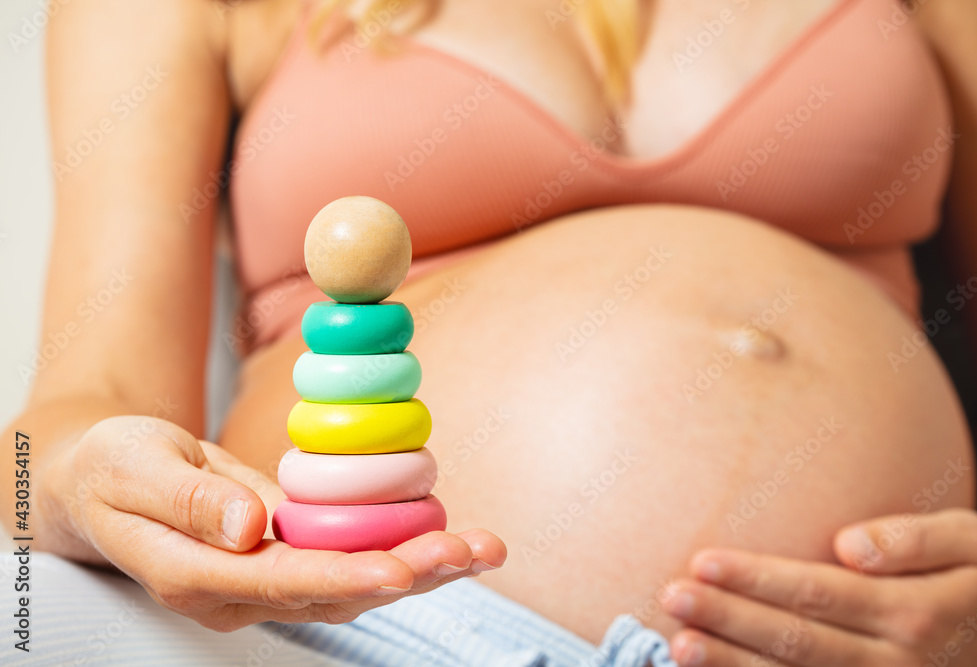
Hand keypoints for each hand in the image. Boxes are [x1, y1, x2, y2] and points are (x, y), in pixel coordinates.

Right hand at [43, 416, 506, 630]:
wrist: (105, 482)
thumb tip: (248, 529)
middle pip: (336, 593)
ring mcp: (269, 581)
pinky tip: (450, 537)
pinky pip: (352, 561)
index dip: (343, 578)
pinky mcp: (290, 558)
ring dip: (422, 567)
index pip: (281, 583)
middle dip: (409, 574)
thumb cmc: (112, 469)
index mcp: (196, 575)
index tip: (398, 570)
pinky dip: (404, 550)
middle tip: (473, 551)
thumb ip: (187, 501)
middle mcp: (240, 593)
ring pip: (355, 585)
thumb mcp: (133, 468)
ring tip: (484, 547)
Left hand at [660, 509, 976, 665]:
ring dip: (731, 666)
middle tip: (671, 598)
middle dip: (728, 619)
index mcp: (912, 613)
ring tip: (677, 645)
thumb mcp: (973, 545)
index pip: (818, 592)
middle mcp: (893, 663)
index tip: (703, 561)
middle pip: (795, 640)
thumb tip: (848, 544)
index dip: (756, 579)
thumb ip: (915, 539)